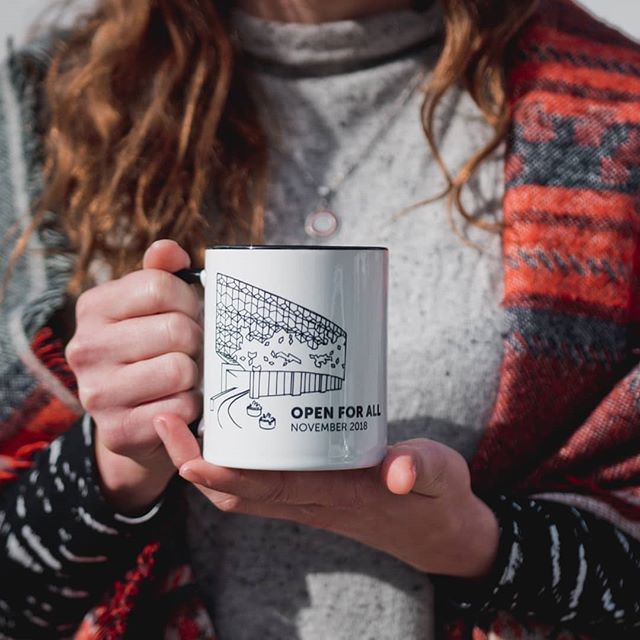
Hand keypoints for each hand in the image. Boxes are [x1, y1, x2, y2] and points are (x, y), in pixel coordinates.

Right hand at [65, 240, 202, 512]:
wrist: (137, 416)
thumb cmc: (152, 350)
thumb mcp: (152, 307)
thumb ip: (161, 274)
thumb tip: (168, 249)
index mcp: (93, 307)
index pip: (161, 287)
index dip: (189, 300)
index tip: (190, 313)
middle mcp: (85, 348)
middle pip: (176, 329)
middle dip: (196, 339)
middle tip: (191, 349)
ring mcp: (97, 393)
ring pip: (180, 369)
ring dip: (195, 374)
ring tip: (185, 375)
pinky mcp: (118, 431)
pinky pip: (181, 408)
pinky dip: (191, 405)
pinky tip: (178, 402)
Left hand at [154, 415, 498, 577]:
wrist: (442, 533)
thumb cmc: (437, 499)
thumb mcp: (439, 477)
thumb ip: (419, 469)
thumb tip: (396, 471)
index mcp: (337, 496)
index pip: (269, 490)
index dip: (225, 476)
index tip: (189, 456)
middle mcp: (313, 501)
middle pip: (238, 493)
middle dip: (196, 464)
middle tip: (168, 420)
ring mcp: (311, 498)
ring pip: (245, 489)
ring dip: (208, 463)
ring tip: (185, 420)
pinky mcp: (316, 489)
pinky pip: (263, 482)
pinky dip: (236, 462)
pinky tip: (234, 430)